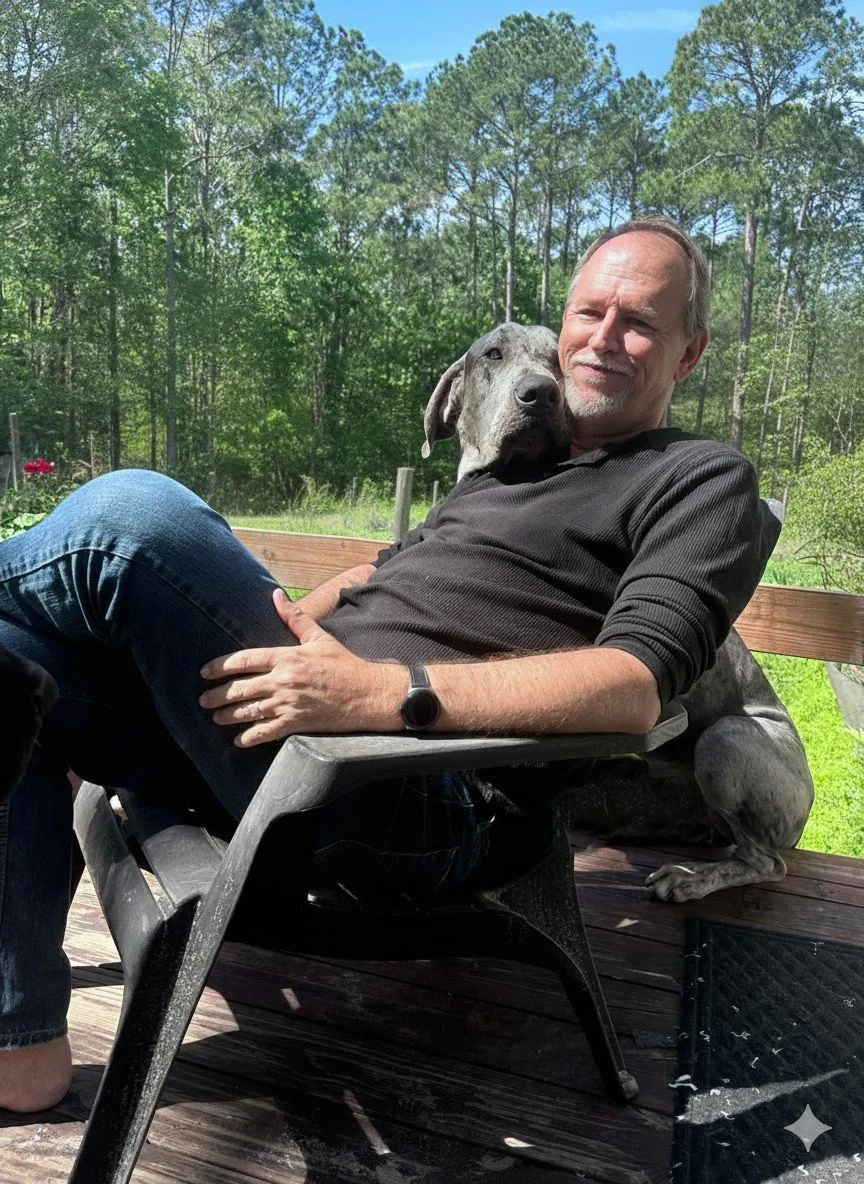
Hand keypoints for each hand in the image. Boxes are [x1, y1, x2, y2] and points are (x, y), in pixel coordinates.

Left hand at [198, 588, 402, 746]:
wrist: (368, 693)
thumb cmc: (344, 664)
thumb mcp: (319, 637)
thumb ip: (294, 618)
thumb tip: (275, 595)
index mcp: (287, 656)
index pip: (244, 660)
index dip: (220, 667)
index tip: (205, 672)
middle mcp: (283, 680)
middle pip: (240, 689)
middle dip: (217, 696)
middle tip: (203, 700)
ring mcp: (289, 704)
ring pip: (248, 712)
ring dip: (228, 716)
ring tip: (216, 718)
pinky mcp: (296, 723)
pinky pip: (265, 732)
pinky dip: (249, 737)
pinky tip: (238, 740)